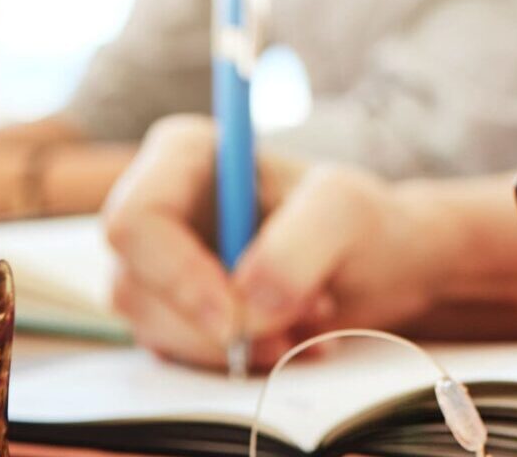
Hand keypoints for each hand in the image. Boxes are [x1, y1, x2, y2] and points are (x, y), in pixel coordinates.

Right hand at [100, 116, 453, 368]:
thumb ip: (302, 243)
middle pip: (136, 287)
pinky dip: (238, 360)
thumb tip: (248, 299)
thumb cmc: (361, 223)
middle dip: (221, 321)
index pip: (135, 221)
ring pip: (155, 328)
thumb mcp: (348, 211)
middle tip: (301, 317)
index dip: (176, 277)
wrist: (380, 268)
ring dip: (237, 344)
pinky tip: (289, 338)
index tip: (236, 319)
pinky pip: (180, 354)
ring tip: (307, 322)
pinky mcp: (173, 311)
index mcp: (184, 155)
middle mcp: (160, 205)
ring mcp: (159, 263)